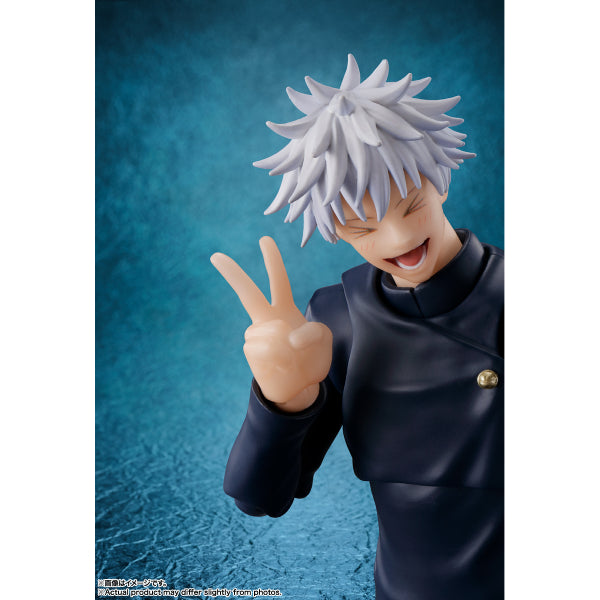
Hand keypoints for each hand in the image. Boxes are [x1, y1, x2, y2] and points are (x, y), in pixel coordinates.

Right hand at [211, 237, 332, 411]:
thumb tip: (290, 336)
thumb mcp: (323, 340)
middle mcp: (266, 319)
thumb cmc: (310, 359)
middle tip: (216, 256)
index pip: (278, 280)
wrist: (298, 387)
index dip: (272, 260)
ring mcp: (256, 336)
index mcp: (283, 309)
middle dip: (233, 274)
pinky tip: (282, 365)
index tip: (264, 239)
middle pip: (248, 293)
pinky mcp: (252, 353)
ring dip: (290, 345)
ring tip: (292, 358)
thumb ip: (314, 331)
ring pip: (274, 330)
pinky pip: (269, 348)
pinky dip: (282, 357)